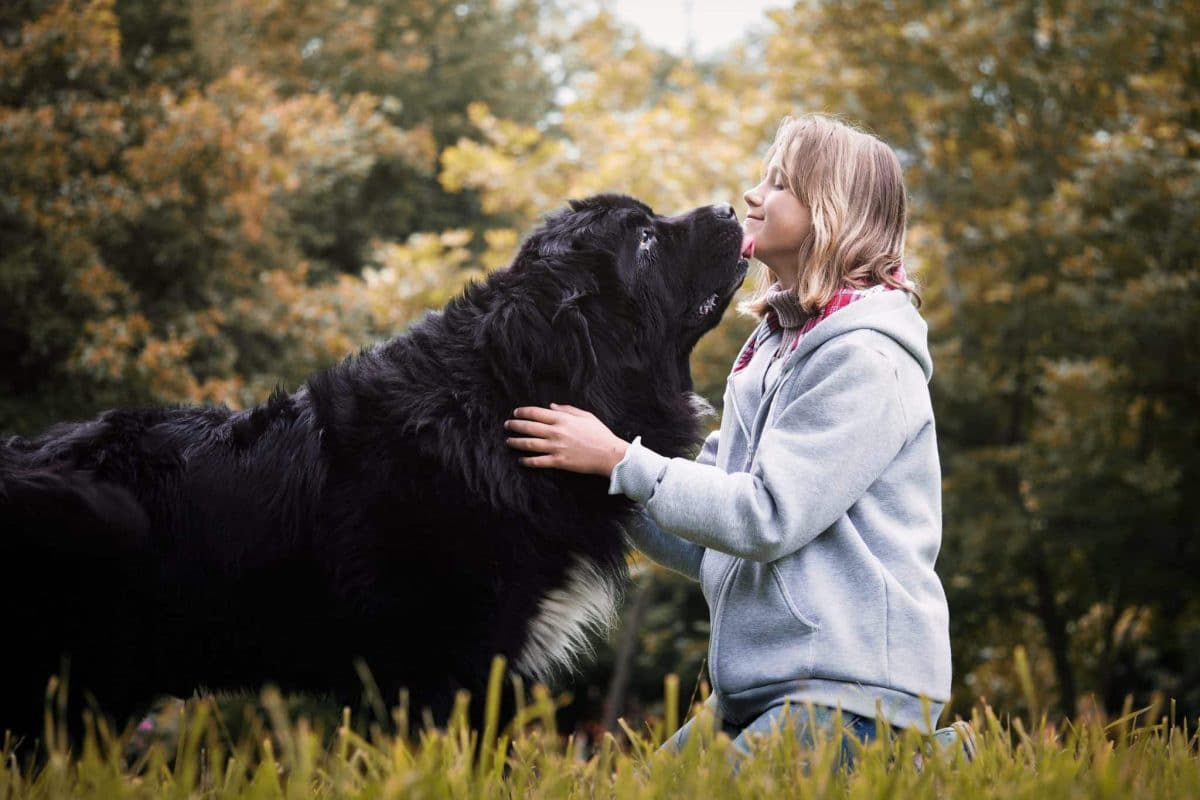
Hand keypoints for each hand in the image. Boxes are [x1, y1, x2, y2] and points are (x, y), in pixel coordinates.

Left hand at [504, 403, 629, 476]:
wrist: (609, 454)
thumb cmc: (599, 434)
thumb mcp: (585, 416)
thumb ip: (567, 409)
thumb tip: (551, 406)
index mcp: (562, 419)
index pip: (536, 413)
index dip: (523, 412)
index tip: (516, 412)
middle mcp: (556, 432)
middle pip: (528, 427)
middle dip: (515, 426)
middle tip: (507, 425)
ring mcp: (556, 447)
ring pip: (529, 444)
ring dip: (516, 442)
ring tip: (508, 441)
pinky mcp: (558, 461)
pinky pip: (538, 461)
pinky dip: (527, 461)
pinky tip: (521, 460)